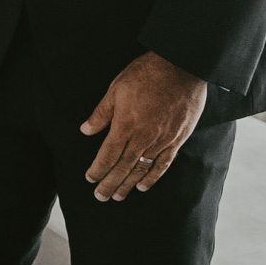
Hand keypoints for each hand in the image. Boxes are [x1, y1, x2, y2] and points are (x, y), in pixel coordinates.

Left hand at [80, 51, 207, 200]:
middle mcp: (144, 137)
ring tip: (118, 196)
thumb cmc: (145, 74)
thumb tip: (85, 130)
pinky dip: (152, 177)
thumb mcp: (116, 88)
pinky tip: (143, 186)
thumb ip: (101, 113)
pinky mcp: (177, 139)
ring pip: (142, 169)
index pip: (108, 154)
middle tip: (101, 197)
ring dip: (129, 184)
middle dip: (110, 183)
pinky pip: (163, 164)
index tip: (90, 179)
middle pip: (124, 166)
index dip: (98, 169)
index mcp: (126, 124)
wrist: (180, 67)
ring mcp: (162, 140)